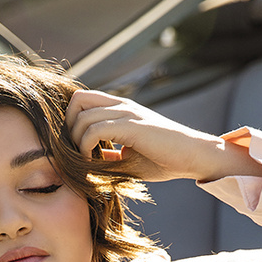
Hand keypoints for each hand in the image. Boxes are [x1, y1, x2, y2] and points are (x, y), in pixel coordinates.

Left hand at [65, 89, 261, 183]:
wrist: (192, 157)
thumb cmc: (164, 159)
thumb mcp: (127, 157)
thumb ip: (107, 155)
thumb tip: (87, 161)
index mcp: (121, 109)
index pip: (83, 100)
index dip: (72, 122)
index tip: (77, 147)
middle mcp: (122, 105)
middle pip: (77, 99)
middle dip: (69, 127)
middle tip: (77, 151)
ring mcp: (127, 113)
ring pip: (82, 115)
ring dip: (77, 141)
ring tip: (86, 161)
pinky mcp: (132, 126)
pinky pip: (94, 129)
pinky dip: (86, 148)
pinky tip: (93, 162)